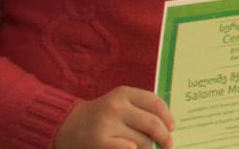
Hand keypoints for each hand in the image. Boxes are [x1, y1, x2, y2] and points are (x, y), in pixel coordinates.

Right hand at [54, 87, 174, 148]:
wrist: (65, 126)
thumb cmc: (100, 116)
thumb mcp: (118, 103)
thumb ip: (140, 109)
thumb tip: (168, 127)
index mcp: (123, 93)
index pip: (155, 102)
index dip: (168, 117)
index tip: (173, 128)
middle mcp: (115, 106)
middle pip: (152, 124)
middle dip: (164, 137)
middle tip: (168, 145)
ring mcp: (106, 125)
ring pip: (142, 141)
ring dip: (148, 148)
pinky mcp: (99, 142)